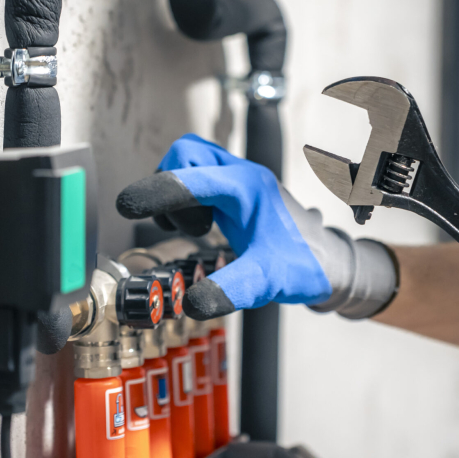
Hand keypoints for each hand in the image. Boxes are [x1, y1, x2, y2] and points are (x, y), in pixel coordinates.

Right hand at [116, 134, 396, 319]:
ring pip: (190, 162)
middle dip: (169, 188)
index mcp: (247, 189)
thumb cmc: (305, 265)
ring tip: (195, 228)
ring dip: (177, 191)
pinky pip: (198, 177)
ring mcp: (238, 180)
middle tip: (185, 226)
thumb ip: (232, 290)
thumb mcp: (269, 282)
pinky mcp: (234, 191)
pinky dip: (186, 197)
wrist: (330, 261)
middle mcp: (241, 176)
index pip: (193, 177)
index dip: (158, 189)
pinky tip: (200, 225)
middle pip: (186, 154)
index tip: (128, 205)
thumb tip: (192, 302)